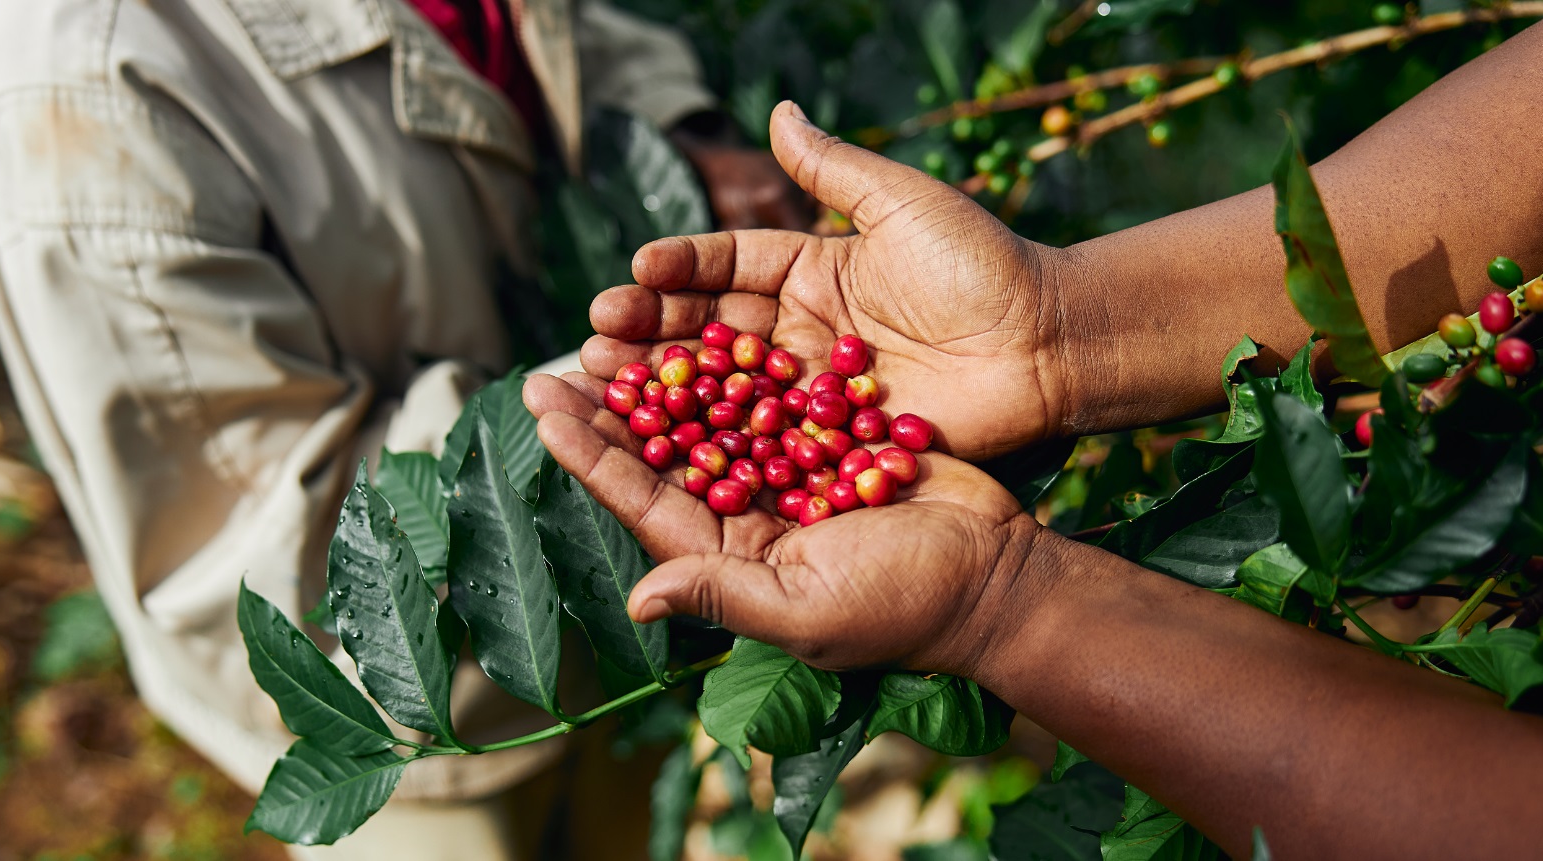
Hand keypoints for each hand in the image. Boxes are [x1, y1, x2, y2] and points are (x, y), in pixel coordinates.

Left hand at [523, 372, 1039, 674]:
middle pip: (663, 452)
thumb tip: (638, 600)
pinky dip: (733, 361)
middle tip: (561, 357)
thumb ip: (722, 594)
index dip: (591, 455)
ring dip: (663, 375)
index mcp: (728, 557)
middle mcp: (746, 514)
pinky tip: (698, 320)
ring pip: (708, 415)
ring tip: (616, 328)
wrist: (999, 573)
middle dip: (611, 407)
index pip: (642, 500)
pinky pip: (768, 394)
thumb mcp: (806, 610)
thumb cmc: (905, 606)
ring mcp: (786, 474)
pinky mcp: (827, 439)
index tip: (543, 407)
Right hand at [594, 101, 1082, 458]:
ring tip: (605, 382)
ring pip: (724, 388)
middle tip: (595, 335)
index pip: (728, 265)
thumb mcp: (902, 203)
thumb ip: (833, 168)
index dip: (680, 268)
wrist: (1049, 343)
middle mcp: (802, 330)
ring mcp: (812, 391)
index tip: (635, 268)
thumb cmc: (982, 264)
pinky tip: (664, 443)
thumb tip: (778, 110)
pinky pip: (766, 441)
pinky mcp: (831, 441)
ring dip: (663, 388)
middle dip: (650, 332)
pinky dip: (716, 443)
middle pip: (710, 331)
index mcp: (812, 269)